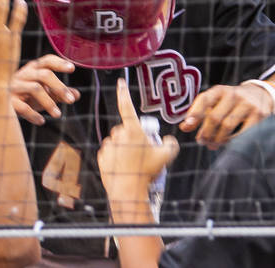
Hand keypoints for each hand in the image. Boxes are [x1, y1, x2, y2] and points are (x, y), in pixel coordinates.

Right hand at [10, 54, 79, 124]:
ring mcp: (14, 86)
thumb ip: (59, 93)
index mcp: (33, 69)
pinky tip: (42, 121)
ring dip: (49, 102)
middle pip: (44, 75)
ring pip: (35, 88)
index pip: (47, 61)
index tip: (72, 69)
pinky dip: (33, 114)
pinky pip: (22, 106)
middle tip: (71, 100)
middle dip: (60, 87)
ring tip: (58, 114)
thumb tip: (77, 95)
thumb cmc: (26, 97)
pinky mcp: (7, 100)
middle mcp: (23, 74)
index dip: (59, 63)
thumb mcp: (44, 93)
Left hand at [98, 79, 179, 207]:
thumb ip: (172, 144)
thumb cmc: (146, 172)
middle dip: (133, 137)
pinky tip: (124, 166)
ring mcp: (109, 145)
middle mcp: (118, 134)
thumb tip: (170, 140)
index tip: (121, 82)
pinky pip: (110, 152)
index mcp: (133, 130)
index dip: (124, 92)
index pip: (126, 105)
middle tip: (143, 152)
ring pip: (118, 141)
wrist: (128, 191)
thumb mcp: (166, 157)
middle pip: (126, 129)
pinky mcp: (102, 156)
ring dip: (125, 147)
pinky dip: (116, 157)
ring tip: (134, 162)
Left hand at [179, 83, 270, 149]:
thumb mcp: (217, 101)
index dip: (194, 113)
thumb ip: (200, 112)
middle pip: (215, 117)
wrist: (262, 94)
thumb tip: (184, 127)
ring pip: (227, 126)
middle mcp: (233, 94)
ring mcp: (247, 104)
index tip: (187, 126)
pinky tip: (227, 143)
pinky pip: (242, 133)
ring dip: (217, 139)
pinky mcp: (259, 115)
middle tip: (201, 141)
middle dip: (205, 133)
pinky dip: (232, 141)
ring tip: (213, 144)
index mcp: (220, 90)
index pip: (205, 99)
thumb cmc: (232, 102)